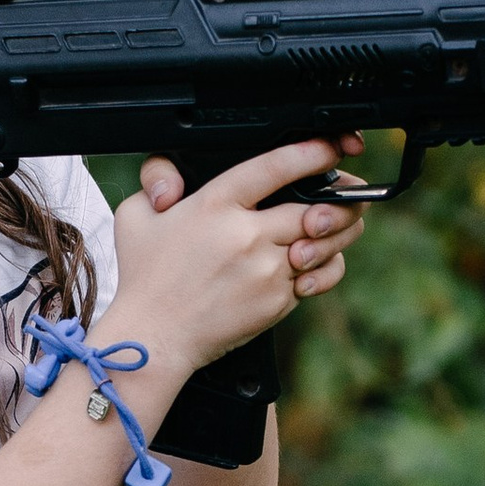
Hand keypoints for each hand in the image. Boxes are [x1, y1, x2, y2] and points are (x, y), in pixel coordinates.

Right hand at [114, 137, 368, 366]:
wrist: (153, 337)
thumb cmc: (144, 277)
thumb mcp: (135, 216)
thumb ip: (157, 182)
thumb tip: (175, 181)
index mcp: (214, 205)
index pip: (275, 167)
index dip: (311, 153)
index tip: (330, 148)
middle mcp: (244, 235)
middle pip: (313, 209)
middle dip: (338, 201)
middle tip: (348, 192)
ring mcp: (264, 271)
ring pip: (322, 244)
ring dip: (335, 235)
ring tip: (332, 227)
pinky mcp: (275, 301)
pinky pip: (316, 278)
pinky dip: (321, 268)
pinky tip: (311, 263)